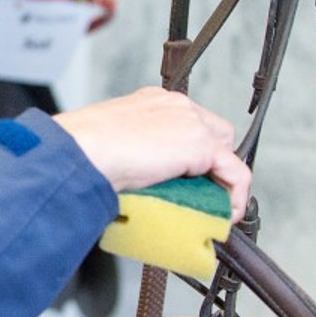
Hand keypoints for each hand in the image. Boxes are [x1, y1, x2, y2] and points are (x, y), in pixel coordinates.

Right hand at [52, 87, 249, 219]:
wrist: (80, 151)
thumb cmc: (81, 152)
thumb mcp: (110, 147)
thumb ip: (131, 153)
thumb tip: (137, 182)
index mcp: (151, 102)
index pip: (188, 122)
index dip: (193, 153)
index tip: (189, 179)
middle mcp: (173, 105)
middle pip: (214, 132)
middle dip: (212, 162)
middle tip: (201, 191)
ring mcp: (189, 121)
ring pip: (227, 149)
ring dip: (222, 178)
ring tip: (211, 205)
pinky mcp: (199, 144)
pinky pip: (235, 172)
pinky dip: (234, 195)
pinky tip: (225, 213)